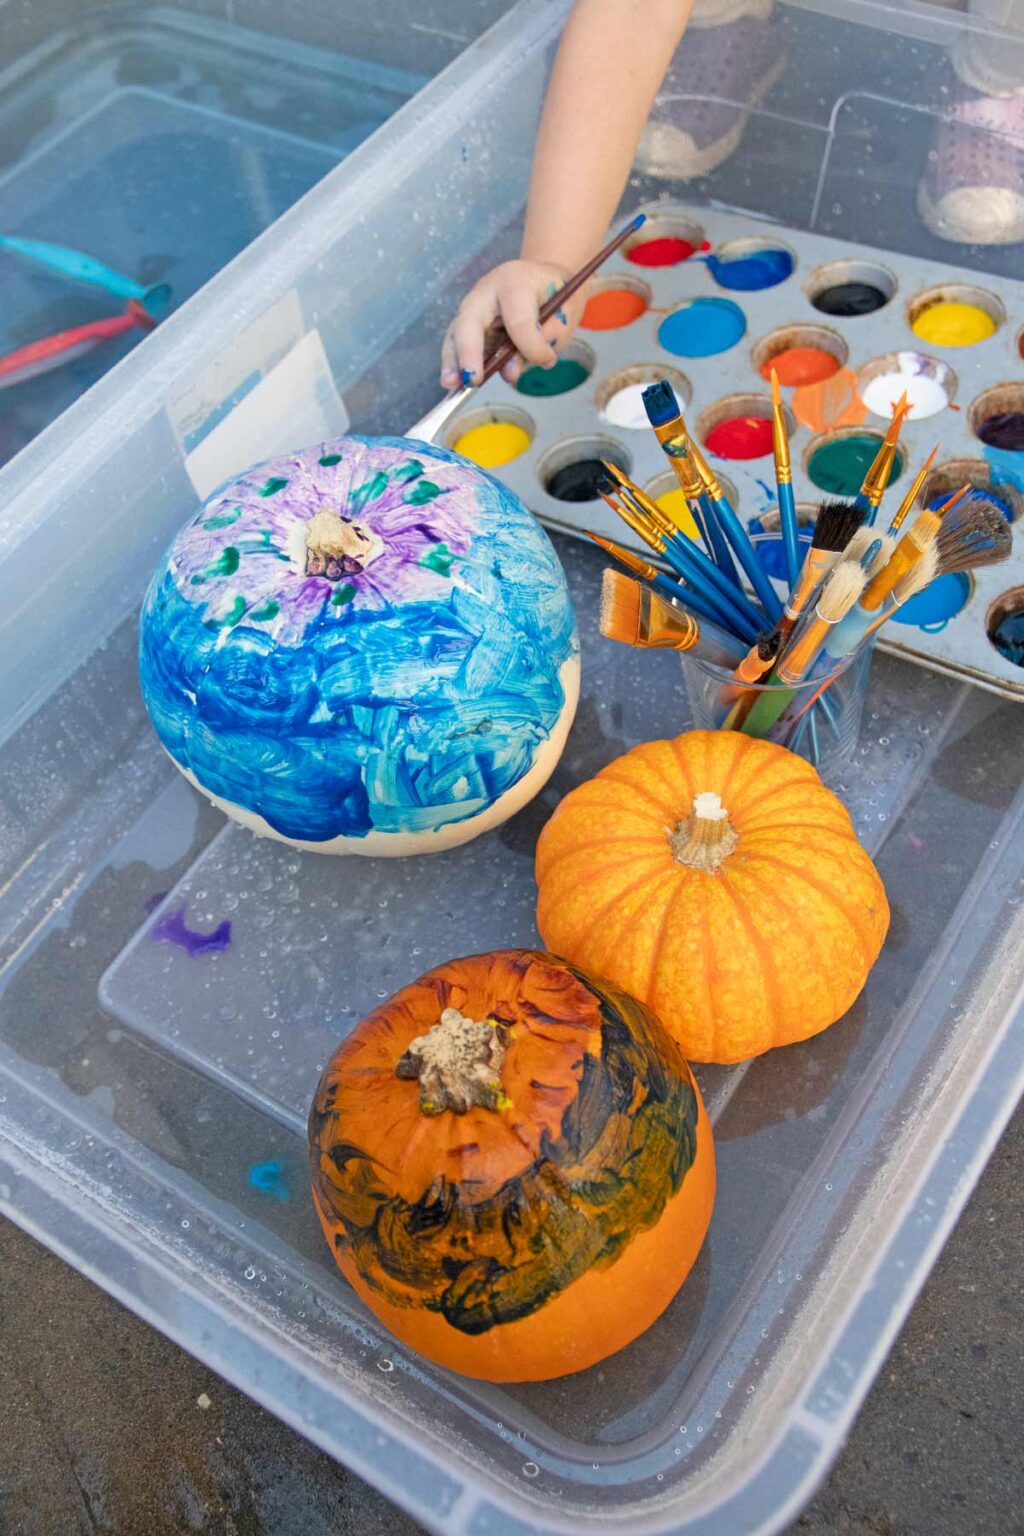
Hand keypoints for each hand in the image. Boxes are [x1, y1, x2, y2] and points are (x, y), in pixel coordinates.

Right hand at [439, 259, 583, 389]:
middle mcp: (486, 292)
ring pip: (456, 334)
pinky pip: (456, 345)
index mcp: (514, 282)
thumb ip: (540, 341)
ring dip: (453, 361)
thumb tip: (509, 372)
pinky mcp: (468, 325)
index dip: (530, 346)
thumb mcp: (561, 316)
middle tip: (473, 379)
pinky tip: (454, 384)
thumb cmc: (555, 298)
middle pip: (470, 321)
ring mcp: (473, 309)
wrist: (544, 280)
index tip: (547, 360)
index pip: (518, 320)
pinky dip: (454, 365)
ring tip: (452, 384)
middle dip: (469, 352)